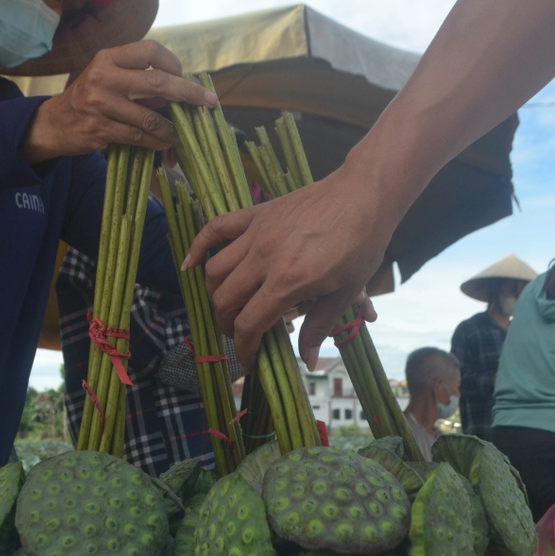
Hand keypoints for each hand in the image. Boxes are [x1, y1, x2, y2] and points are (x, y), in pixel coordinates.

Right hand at [21, 40, 216, 162]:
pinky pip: (138, 137)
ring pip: (150, 117)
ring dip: (173, 129)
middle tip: (209, 103)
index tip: (184, 76)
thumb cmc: (89, 97)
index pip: (150, 51)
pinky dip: (157, 142)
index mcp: (108, 58)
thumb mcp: (108, 77)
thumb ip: (137, 79)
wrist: (54, 123)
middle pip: (157, 82)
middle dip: (188, 94)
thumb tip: (181, 88)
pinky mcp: (100, 130)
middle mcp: (104, 77)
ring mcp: (101, 104)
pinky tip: (165, 145)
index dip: (173, 63)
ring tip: (185, 135)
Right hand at [183, 165, 389, 369]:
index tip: (247, 361)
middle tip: (241, 334)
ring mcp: (255, 234)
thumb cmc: (361, 244)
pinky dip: (198, 246)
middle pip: (225, 300)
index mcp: (287, 282)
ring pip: (215, 271)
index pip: (249, 324)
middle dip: (227, 325)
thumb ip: (320, 325)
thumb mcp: (346, 290)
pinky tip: (190, 264)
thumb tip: (307, 360)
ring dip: (215, 294)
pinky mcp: (255, 214)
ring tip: (228, 306)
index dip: (244, 348)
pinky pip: (216, 228)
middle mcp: (263, 259)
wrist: (364, 194)